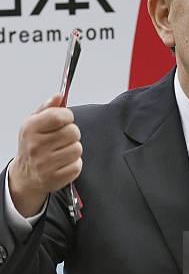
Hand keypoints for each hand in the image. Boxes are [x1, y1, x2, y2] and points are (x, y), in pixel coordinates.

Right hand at [8, 94, 81, 216]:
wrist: (25, 176)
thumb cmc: (32, 146)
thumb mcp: (34, 123)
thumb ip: (47, 108)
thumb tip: (59, 96)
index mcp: (30, 128)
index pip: (59, 116)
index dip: (68, 117)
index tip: (65, 120)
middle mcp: (36, 146)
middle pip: (73, 132)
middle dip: (72, 134)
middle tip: (63, 139)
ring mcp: (45, 164)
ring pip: (77, 149)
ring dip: (73, 149)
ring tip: (62, 151)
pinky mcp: (55, 178)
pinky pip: (77, 166)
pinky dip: (74, 164)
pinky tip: (63, 163)